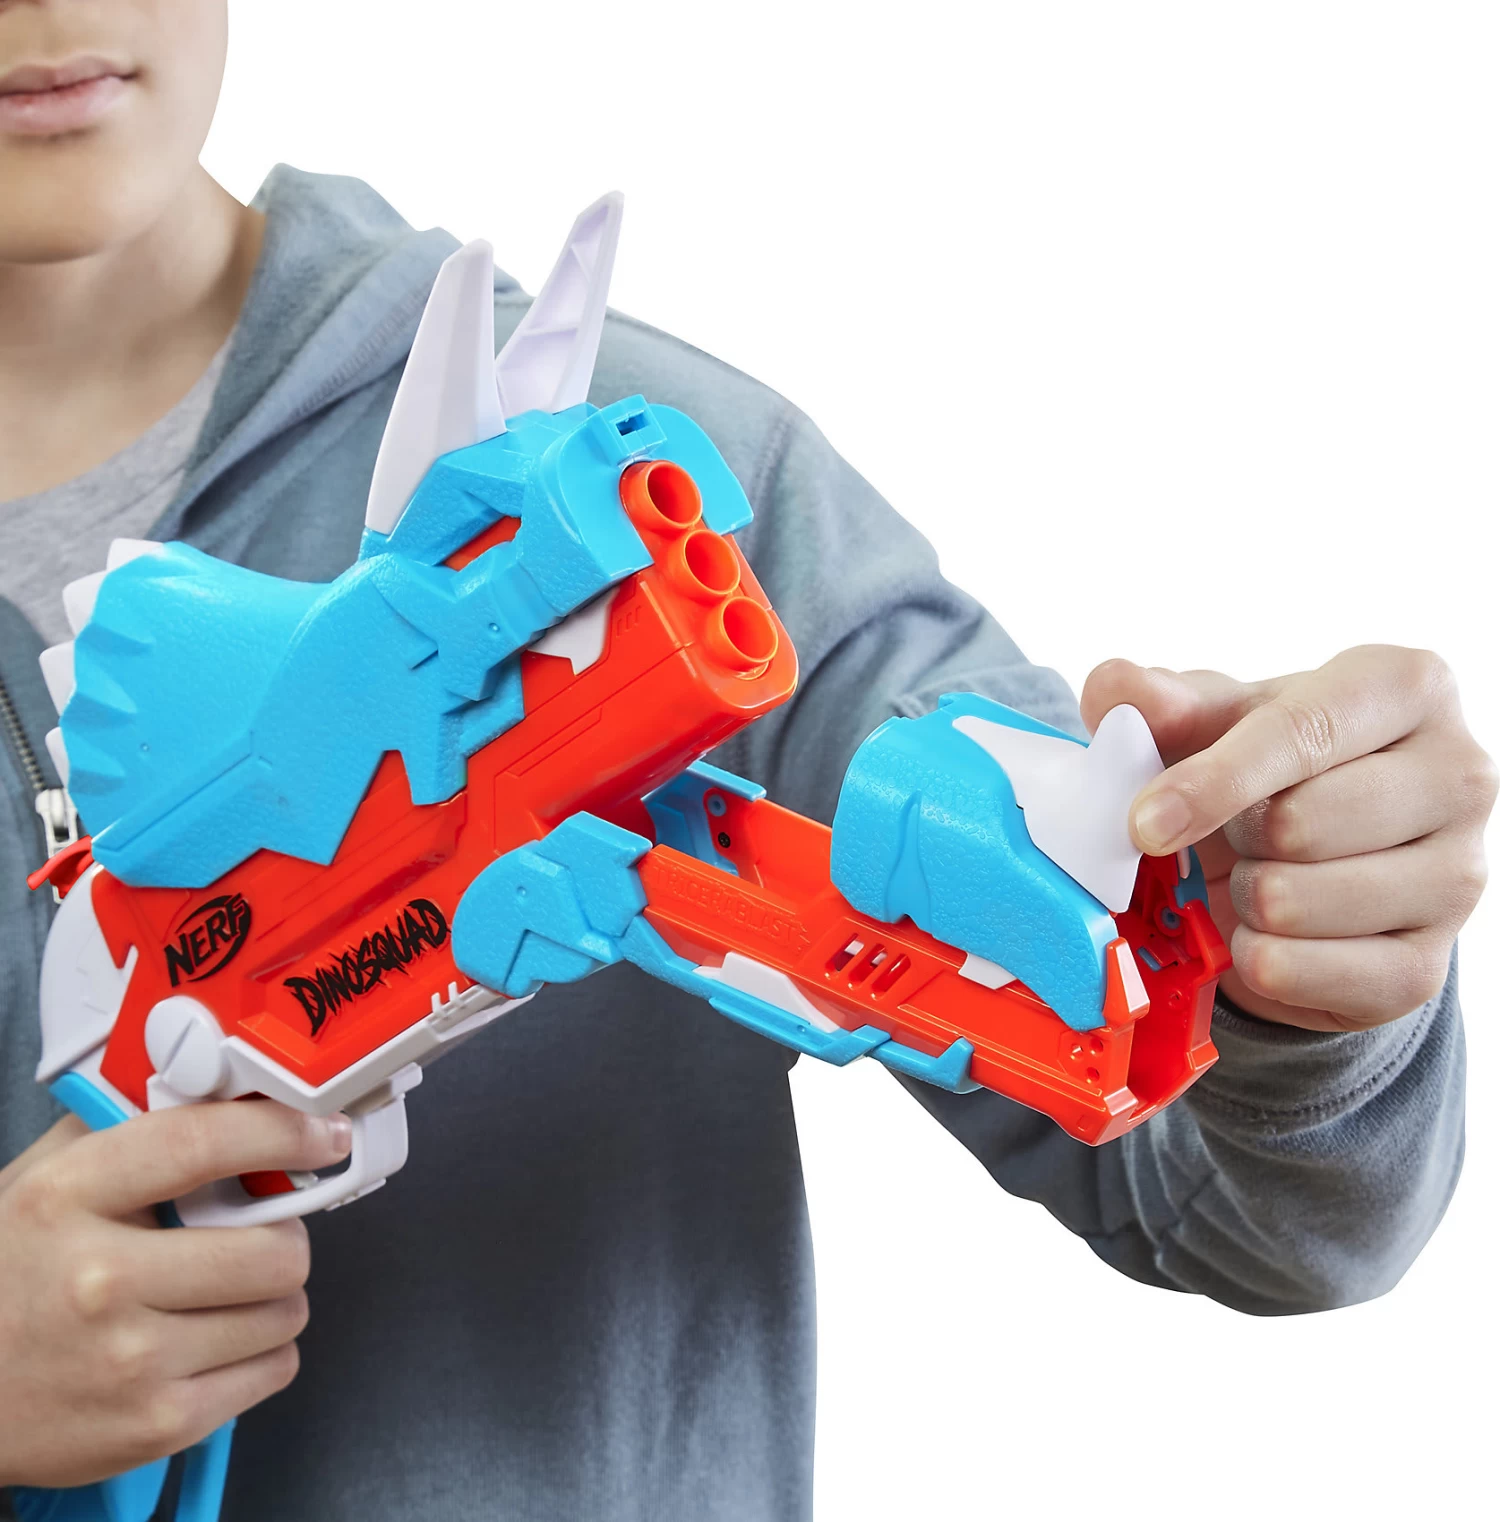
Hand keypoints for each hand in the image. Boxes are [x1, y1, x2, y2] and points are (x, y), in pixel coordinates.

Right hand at [0, 1100, 350, 1487]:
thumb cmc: (7, 1280)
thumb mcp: (42, 1182)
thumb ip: (125, 1125)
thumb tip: (217, 1087)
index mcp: (70, 1198)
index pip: (203, 1144)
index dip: (280, 1132)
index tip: (320, 1135)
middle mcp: (100, 1279)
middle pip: (273, 1247)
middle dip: (282, 1237)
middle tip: (258, 1237)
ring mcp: (130, 1359)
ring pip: (284, 1310)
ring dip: (273, 1298)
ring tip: (227, 1294)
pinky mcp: (156, 1423)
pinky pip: (274, 1369)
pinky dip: (263, 1352)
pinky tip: (218, 1342)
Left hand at [1082, 646, 1496, 1031]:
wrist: (1312, 854)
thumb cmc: (1264, 764)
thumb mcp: (1211, 717)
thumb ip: (1160, 700)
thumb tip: (1118, 688)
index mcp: (1407, 687)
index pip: (1301, 734)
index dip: (1212, 783)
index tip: (1144, 824)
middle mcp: (1458, 775)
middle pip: (1301, 824)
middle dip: (1236, 837)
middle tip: (1239, 830)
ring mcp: (1458, 876)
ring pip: (1299, 903)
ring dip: (1244, 897)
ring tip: (1260, 872)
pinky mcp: (1427, 965)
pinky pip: (1303, 973)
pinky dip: (1256, 957)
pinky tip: (1268, 928)